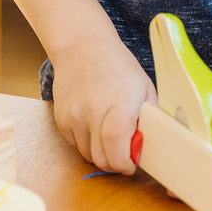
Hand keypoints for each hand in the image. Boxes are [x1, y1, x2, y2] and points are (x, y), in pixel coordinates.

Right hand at [50, 38, 156, 175]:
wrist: (82, 47)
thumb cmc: (118, 67)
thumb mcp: (144, 88)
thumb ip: (150, 119)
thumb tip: (149, 149)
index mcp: (119, 101)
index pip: (117, 144)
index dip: (125, 163)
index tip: (132, 163)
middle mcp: (92, 109)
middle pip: (102, 159)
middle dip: (115, 164)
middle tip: (124, 153)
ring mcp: (73, 115)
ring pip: (88, 155)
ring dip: (101, 152)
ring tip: (108, 133)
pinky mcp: (61, 118)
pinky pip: (75, 145)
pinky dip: (87, 142)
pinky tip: (93, 123)